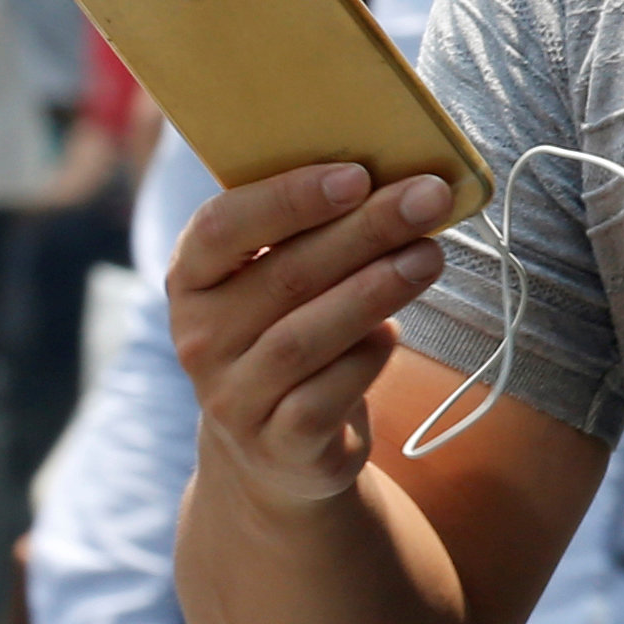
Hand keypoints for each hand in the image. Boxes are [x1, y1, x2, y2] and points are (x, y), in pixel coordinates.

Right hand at [169, 162, 453, 509]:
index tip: (356, 174)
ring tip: (429, 254)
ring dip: (375, 289)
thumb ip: (317, 229)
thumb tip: (401, 175)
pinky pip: (328, 394)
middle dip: (365, 230)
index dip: (287, 197)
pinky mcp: (279, 446)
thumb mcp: (283, 277)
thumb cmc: (292, 328)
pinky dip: (368, 356)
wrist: (276, 450)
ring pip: (304, 338)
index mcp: (194, 279)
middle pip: (284, 277)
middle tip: (427, 197)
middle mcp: (200, 339)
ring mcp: (233, 398)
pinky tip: (393, 332)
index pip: (220, 227)